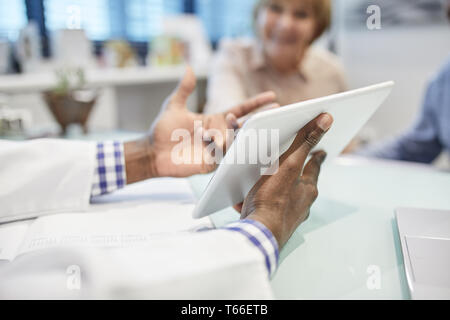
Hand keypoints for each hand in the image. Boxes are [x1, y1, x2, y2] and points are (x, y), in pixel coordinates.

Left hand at [124, 67, 276, 182]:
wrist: (152, 152)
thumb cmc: (163, 130)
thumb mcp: (174, 106)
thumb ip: (184, 89)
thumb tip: (188, 68)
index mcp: (215, 120)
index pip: (241, 111)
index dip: (256, 104)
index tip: (272, 97)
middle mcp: (220, 134)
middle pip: (245, 126)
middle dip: (260, 119)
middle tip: (272, 111)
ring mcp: (217, 149)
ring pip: (235, 140)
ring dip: (234, 131)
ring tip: (228, 121)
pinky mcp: (211, 163)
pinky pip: (223, 154)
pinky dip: (220, 145)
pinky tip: (212, 137)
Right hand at [234, 113, 332, 248]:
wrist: (258, 234)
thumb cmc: (273, 199)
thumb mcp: (288, 165)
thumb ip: (305, 142)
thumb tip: (328, 119)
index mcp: (307, 188)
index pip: (315, 165)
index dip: (317, 154)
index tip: (322, 149)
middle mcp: (302, 203)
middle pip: (301, 182)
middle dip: (297, 172)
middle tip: (295, 163)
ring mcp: (288, 216)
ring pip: (284, 197)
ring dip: (277, 188)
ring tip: (267, 180)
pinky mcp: (272, 224)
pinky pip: (266, 209)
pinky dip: (259, 203)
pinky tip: (246, 201)